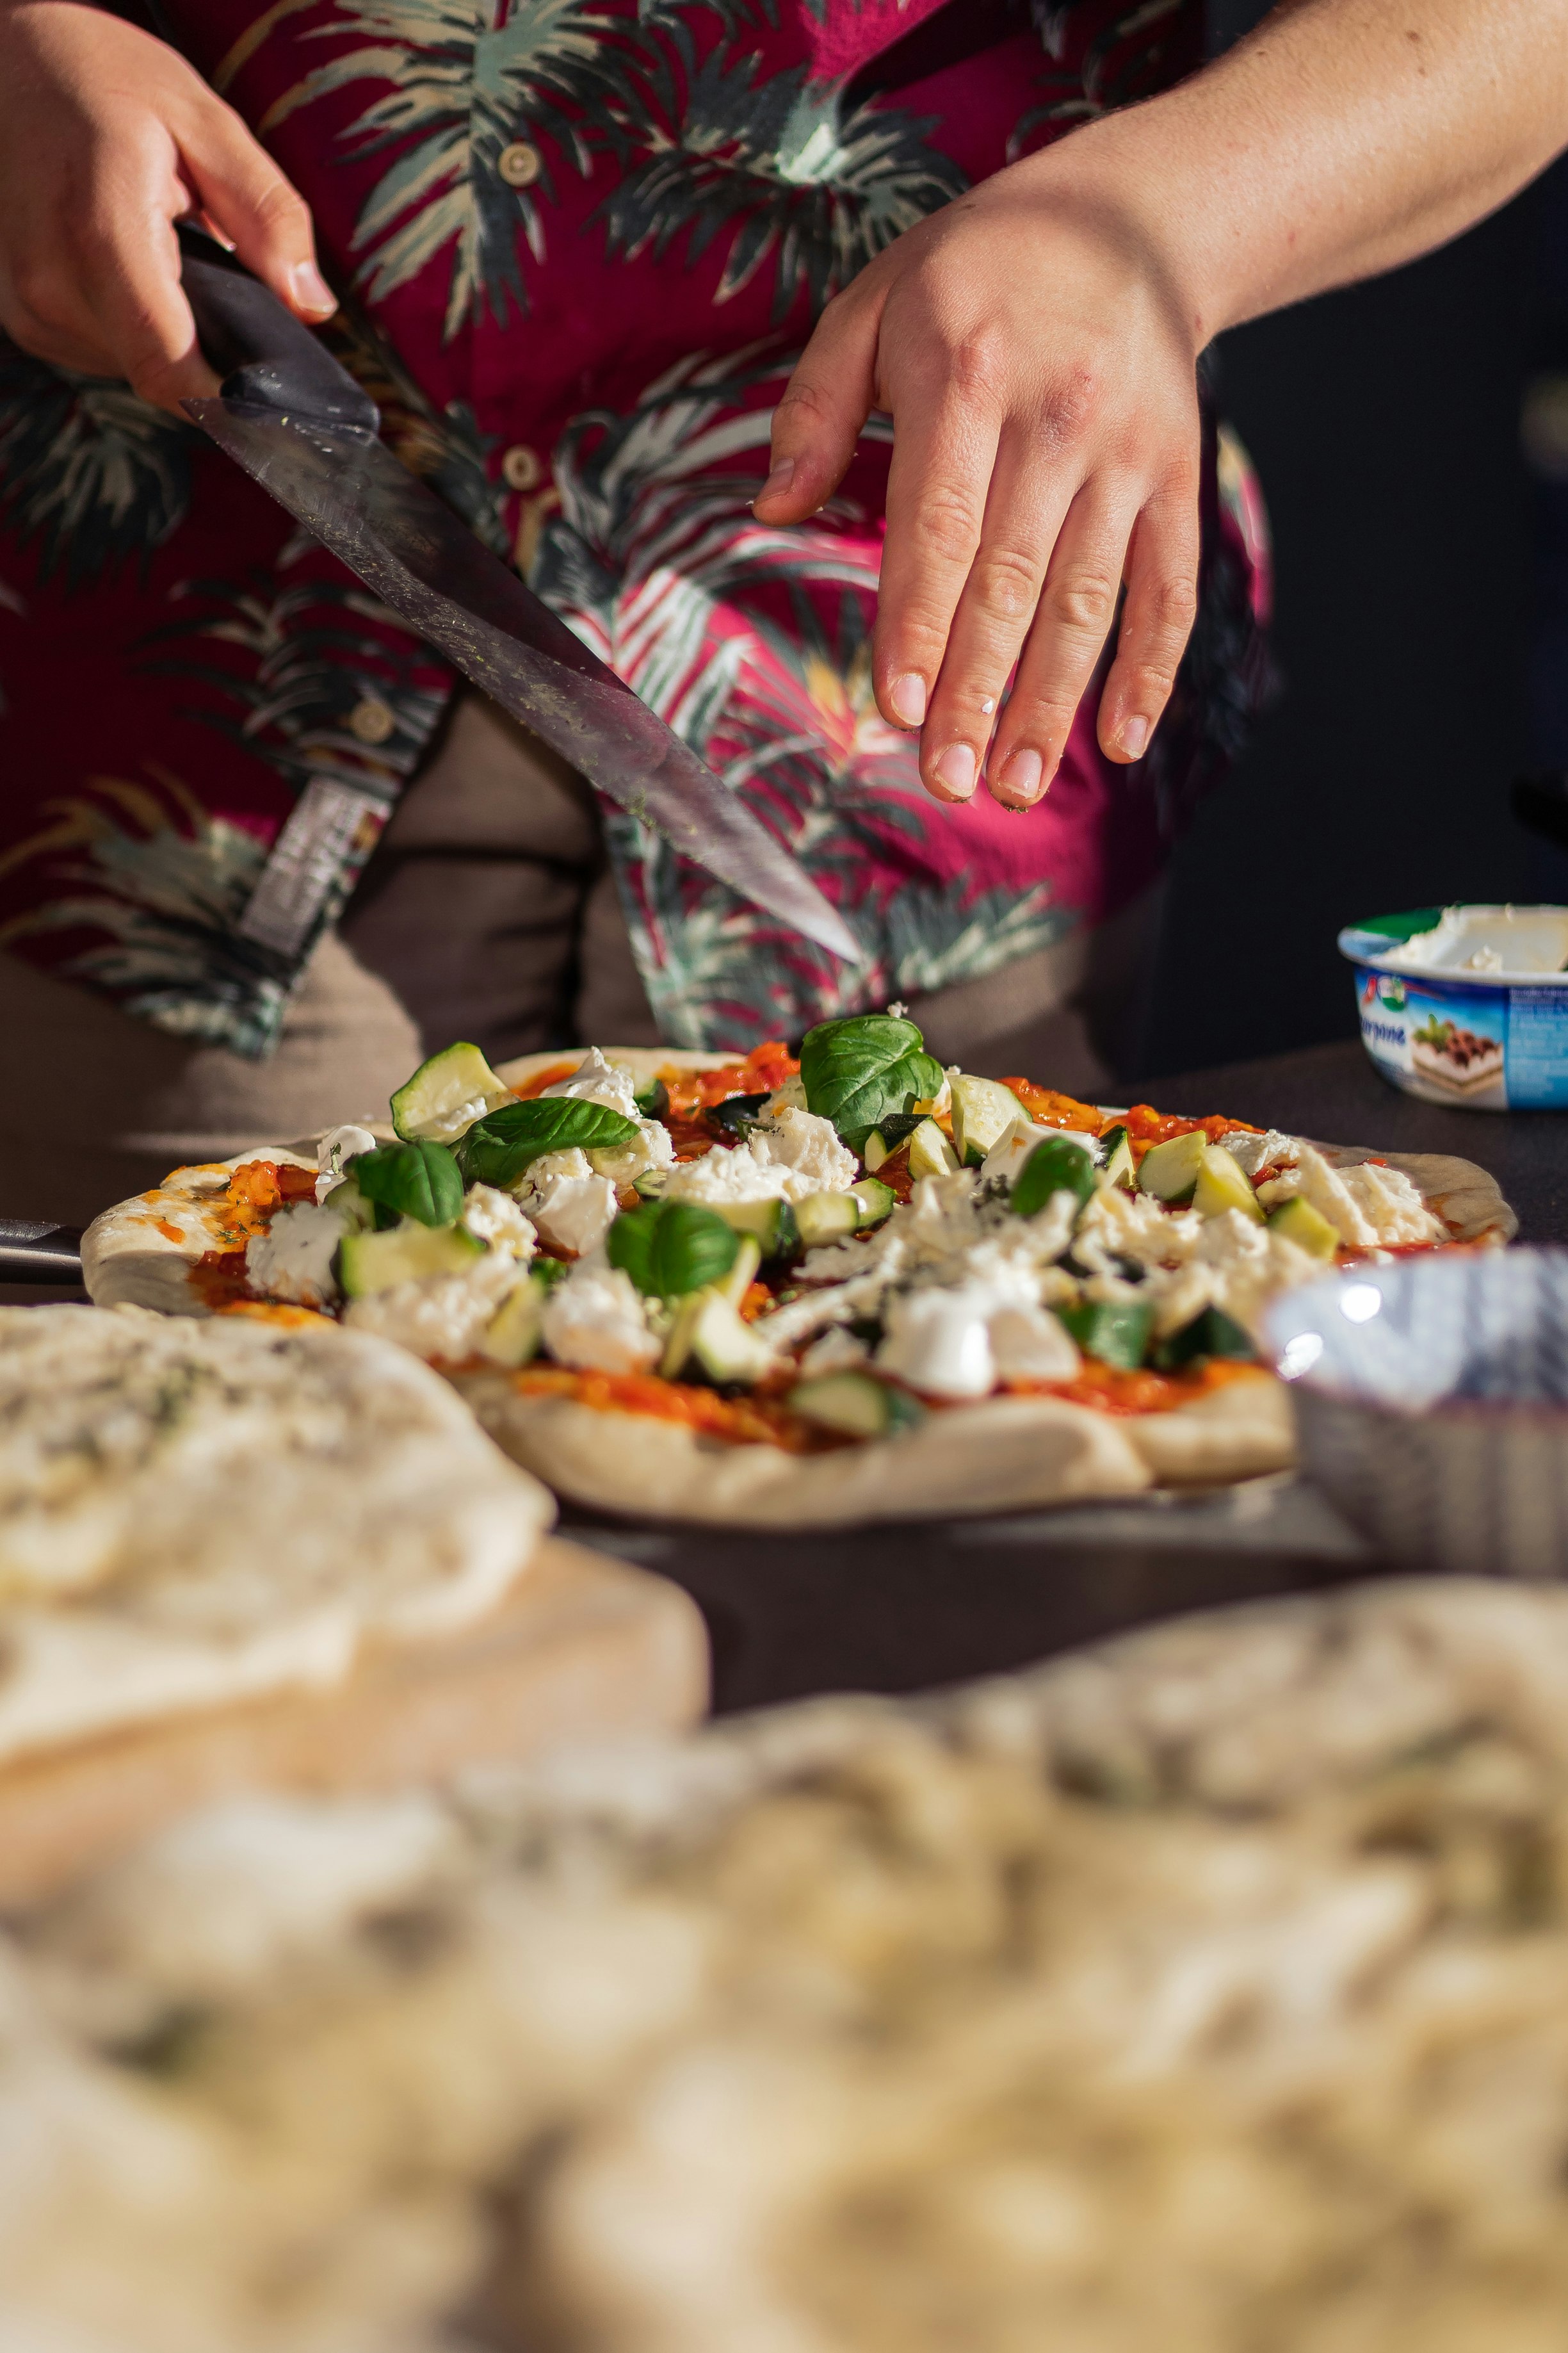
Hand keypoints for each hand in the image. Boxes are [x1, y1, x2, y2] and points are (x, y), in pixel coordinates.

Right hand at [0, 0, 332, 412]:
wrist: (5, 59)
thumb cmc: (104, 77)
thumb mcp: (204, 120)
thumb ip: (267, 215)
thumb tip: (313, 306)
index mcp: (101, 233)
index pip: (170, 370)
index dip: (229, 402)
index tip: (274, 401)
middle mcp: (51, 283)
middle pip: (161, 374)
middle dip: (208, 346)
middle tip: (221, 275)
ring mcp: (27, 305)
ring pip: (133, 366)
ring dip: (169, 329)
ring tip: (165, 251)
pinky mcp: (21, 315)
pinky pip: (102, 349)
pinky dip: (132, 320)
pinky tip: (129, 261)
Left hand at [754, 155, 1203, 808]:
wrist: (1131, 216)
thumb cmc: (977, 272)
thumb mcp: (876, 300)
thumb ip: (816, 406)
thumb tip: (773, 508)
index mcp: (969, 372)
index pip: (940, 523)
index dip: (920, 622)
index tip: (897, 707)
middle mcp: (1058, 418)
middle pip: (1012, 580)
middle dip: (977, 691)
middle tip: (948, 779)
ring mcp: (1128, 454)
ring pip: (1088, 600)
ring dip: (1051, 704)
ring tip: (1015, 787)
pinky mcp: (1178, 478)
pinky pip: (1169, 587)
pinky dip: (1151, 670)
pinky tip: (1121, 744)